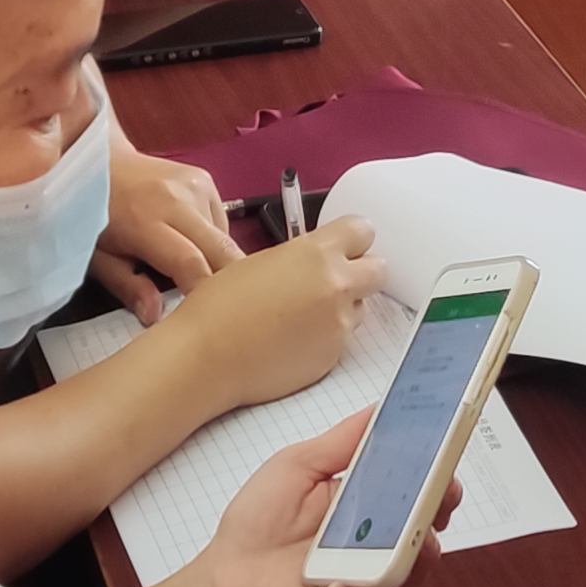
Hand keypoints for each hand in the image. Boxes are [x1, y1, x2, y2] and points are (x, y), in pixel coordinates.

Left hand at [96, 140, 245, 320]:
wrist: (99, 161)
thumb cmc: (92, 214)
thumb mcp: (98, 257)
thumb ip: (127, 286)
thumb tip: (155, 315)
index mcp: (144, 220)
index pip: (191, 263)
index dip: (204, 294)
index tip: (207, 319)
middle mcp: (177, 199)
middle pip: (223, 250)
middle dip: (228, 284)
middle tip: (222, 308)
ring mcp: (195, 185)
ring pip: (225, 239)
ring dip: (215, 260)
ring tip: (191, 268)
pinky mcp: (205, 179)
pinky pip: (221, 223)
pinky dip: (212, 240)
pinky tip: (190, 241)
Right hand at [150, 216, 381, 410]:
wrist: (207, 354)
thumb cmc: (220, 307)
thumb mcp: (263, 262)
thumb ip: (302, 259)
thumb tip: (318, 263)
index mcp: (316, 253)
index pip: (363, 230)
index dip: (354, 240)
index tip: (346, 247)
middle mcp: (336, 285)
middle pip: (378, 269)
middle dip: (361, 273)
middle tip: (335, 282)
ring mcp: (339, 324)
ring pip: (361, 308)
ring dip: (343, 309)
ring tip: (302, 317)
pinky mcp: (334, 356)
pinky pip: (342, 340)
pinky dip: (326, 339)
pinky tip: (294, 341)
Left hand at [186, 408, 458, 586]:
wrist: (224, 574)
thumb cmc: (259, 517)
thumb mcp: (297, 465)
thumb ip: (341, 442)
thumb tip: (380, 408)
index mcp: (366, 499)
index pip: (416, 487)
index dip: (439, 477)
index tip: (447, 463)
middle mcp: (373, 539)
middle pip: (424, 528)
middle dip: (438, 515)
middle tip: (436, 505)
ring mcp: (363, 575)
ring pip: (408, 571)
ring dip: (413, 559)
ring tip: (407, 547)